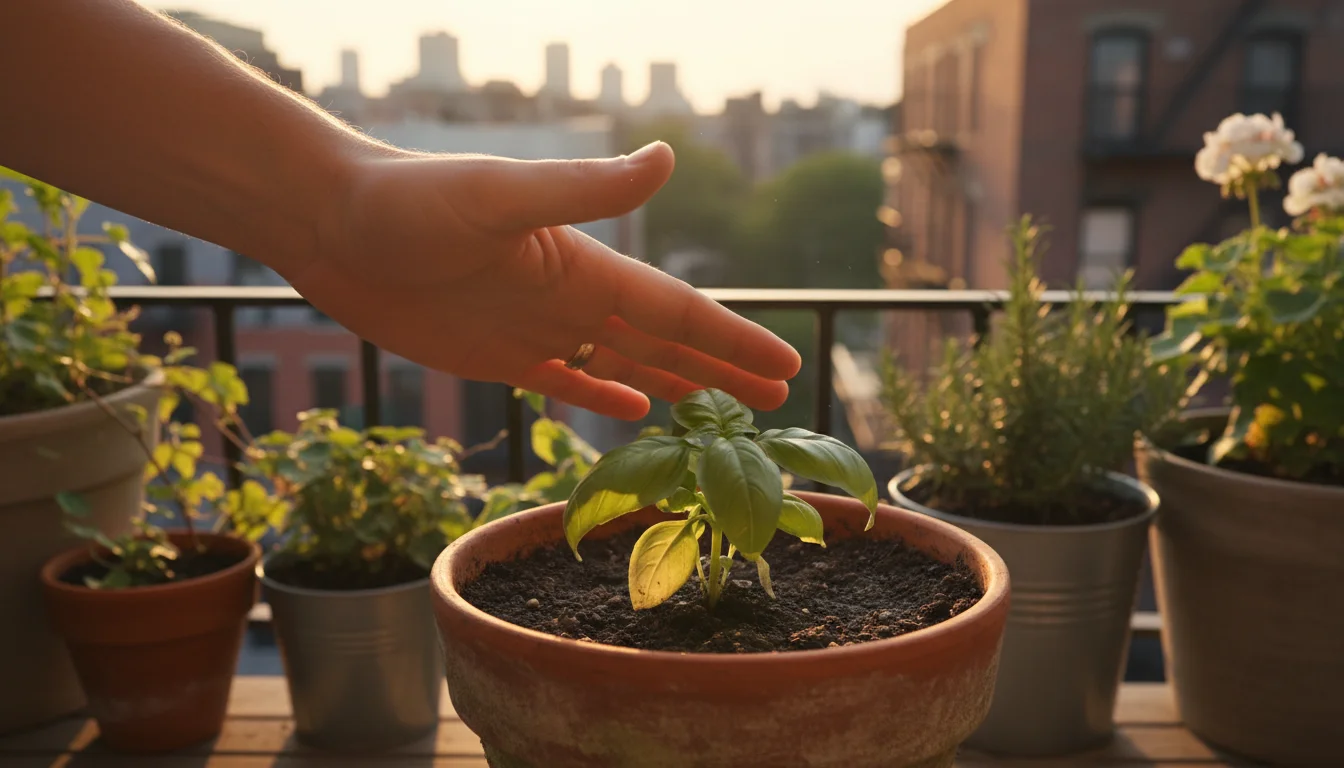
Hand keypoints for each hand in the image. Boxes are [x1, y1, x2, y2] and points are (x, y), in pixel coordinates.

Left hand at [282, 141, 801, 420]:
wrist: (332, 222)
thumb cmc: (408, 202)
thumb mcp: (500, 196)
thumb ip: (584, 189)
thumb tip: (667, 157)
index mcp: (583, 266)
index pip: (676, 311)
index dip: (732, 340)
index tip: (785, 363)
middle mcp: (570, 299)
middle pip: (664, 343)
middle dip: (722, 369)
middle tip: (779, 396)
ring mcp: (535, 329)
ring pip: (624, 364)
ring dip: (676, 384)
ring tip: (723, 408)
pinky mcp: (495, 356)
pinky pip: (563, 382)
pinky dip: (602, 396)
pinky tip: (633, 409)